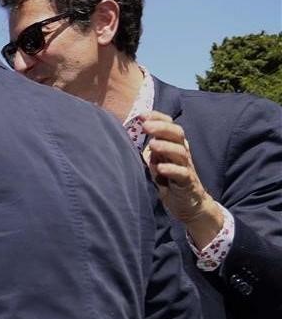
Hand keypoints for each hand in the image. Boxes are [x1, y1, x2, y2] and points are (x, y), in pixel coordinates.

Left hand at [140, 112, 222, 244]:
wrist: (188, 204)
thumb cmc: (168, 181)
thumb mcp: (156, 163)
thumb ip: (148, 151)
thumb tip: (131, 138)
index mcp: (174, 145)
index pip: (170, 126)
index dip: (158, 118)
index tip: (142, 115)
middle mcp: (182, 153)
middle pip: (177, 135)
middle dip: (161, 128)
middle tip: (146, 125)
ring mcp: (186, 167)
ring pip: (180, 152)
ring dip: (166, 147)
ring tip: (152, 144)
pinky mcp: (188, 183)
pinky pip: (182, 174)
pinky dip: (171, 170)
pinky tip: (160, 168)